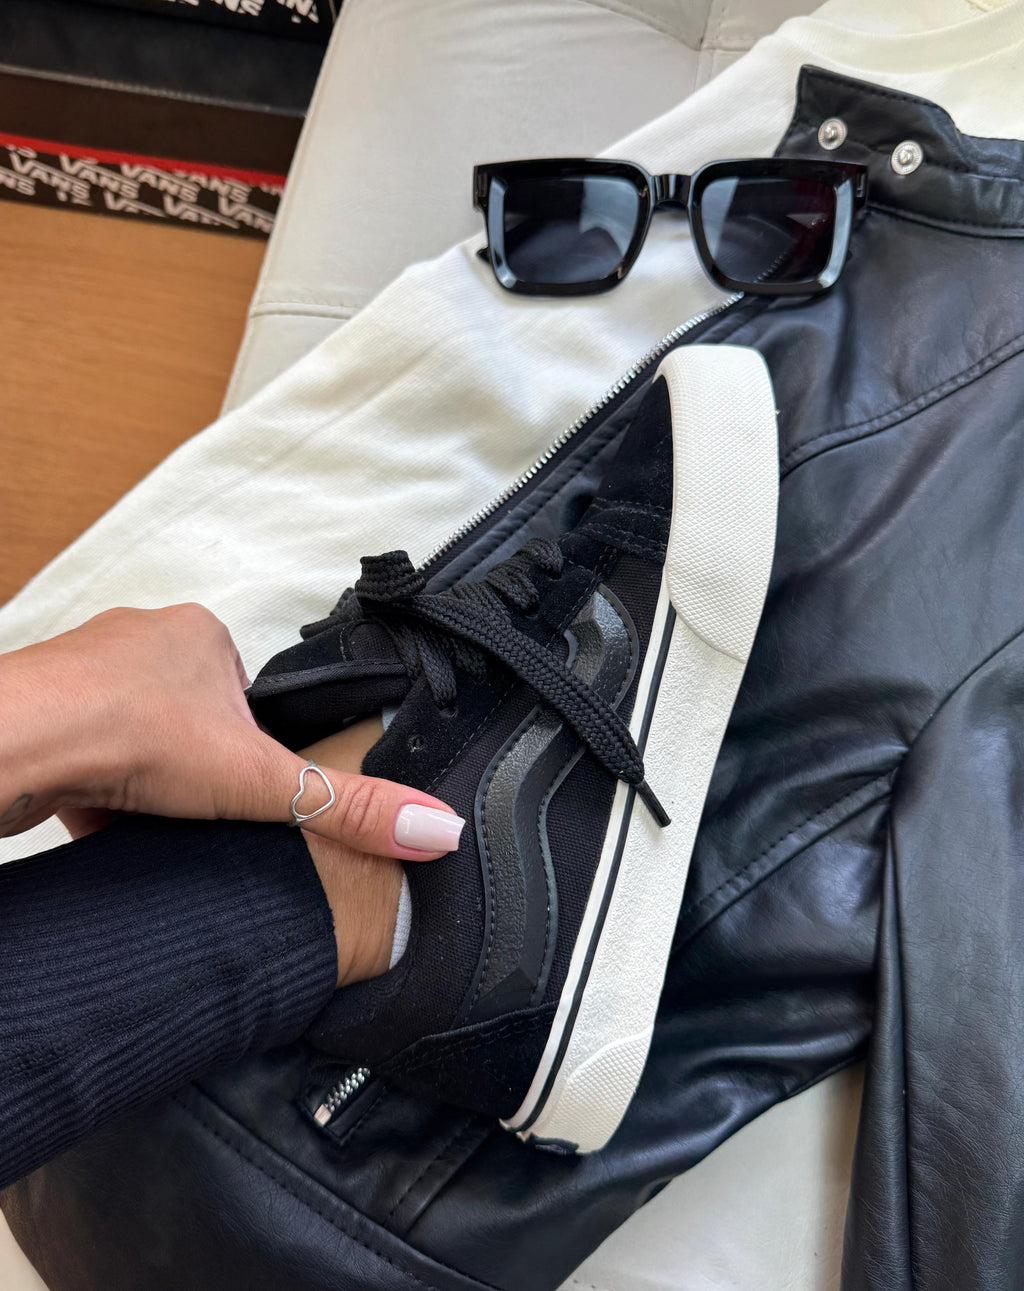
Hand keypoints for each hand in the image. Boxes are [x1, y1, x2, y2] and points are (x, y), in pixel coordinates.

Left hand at [0, 604, 462, 862]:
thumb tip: (438, 831)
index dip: (249, 753)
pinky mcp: (39, 708)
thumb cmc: (128, 735)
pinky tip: (96, 818)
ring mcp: (81, 669)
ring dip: (139, 780)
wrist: (13, 745)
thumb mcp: (261, 780)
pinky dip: (92, 790)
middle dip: (191, 767)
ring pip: (132, 737)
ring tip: (140, 813)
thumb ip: (349, 808)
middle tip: (191, 807)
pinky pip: (81, 753)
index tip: (238, 788)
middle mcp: (141, 637)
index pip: (247, 698)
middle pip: (189, 718)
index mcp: (201, 633)